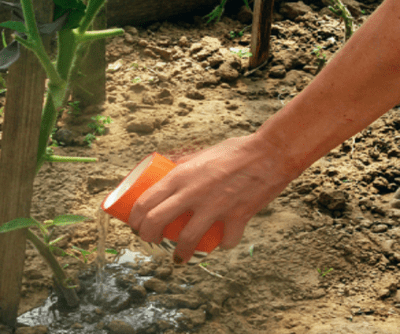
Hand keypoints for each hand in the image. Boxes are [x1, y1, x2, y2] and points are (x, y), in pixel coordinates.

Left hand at [128, 133, 298, 263]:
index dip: (135, 219)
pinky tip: (220, 243)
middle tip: (150, 240)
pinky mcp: (237, 217)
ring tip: (178, 256)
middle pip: (157, 222)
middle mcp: (193, 192)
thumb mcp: (202, 153)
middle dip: (147, 237)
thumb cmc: (235, 150)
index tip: (135, 225)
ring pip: (186, 240)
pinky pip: (225, 241)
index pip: (146, 202)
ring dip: (179, 252)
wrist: (270, 153)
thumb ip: (186, 164)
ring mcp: (215, 206)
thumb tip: (170, 169)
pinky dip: (222, 245)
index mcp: (181, 175)